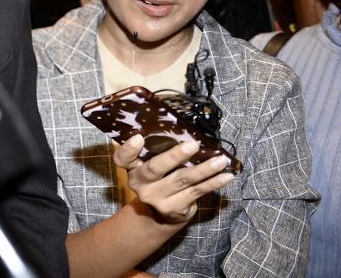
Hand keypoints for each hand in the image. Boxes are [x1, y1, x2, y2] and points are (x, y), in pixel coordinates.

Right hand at [115, 135, 234, 225]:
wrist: (161, 215)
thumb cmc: (160, 181)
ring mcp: (157, 199)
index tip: (139, 138)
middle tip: (193, 145)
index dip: (128, 149)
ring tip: (220, 160)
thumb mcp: (152, 167)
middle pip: (156, 168)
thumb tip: (186, 132)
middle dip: (175, 156)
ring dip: (204, 169)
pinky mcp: (175, 208)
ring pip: (183, 180)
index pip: (122, 159)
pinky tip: (226, 176)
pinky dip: (213, 183)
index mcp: (133, 169)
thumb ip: (159, 153)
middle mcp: (141, 185)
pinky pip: (197, 192)